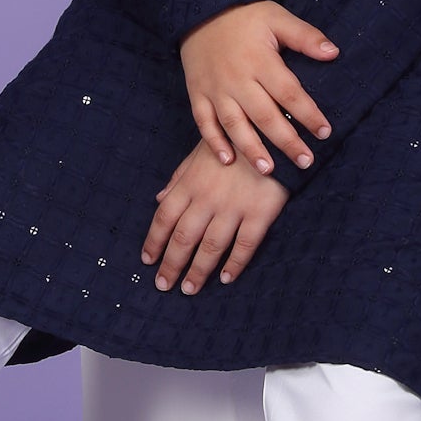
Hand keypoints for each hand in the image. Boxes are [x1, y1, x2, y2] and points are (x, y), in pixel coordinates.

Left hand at [140, 138, 289, 295]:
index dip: (154, 242)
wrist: (272, 131)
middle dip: (171, 264)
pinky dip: (235, 264)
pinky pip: (245, 245)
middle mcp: (207, 198)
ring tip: (189, 289)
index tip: (147, 261)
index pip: (165, 218)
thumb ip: (179, 178)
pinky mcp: (260, 212)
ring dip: (198, 271)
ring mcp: (234, 207)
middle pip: (183, 237)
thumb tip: (159, 200)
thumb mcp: (200, 152)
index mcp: (190, 183)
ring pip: (210, 246)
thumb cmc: (234, 140)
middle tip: (163, 285)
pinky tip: (226, 278)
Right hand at [178, 0, 337, 175]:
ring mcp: (215, 88)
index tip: (325, 132)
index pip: (289, 93)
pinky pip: (203, 122)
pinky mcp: (197, 93)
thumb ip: (304, 36)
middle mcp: (237, 78)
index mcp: (260, 60)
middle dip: (286, 141)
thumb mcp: (277, 17)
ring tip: (267, 169)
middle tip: (305, 161)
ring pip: (234, 124)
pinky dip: (213, 142)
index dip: (308, 114)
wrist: (200, 10)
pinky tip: (227, 160)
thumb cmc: (245, 16)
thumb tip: (333, 52)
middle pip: (264, 115)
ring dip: (250, 148)